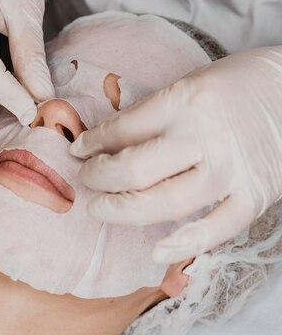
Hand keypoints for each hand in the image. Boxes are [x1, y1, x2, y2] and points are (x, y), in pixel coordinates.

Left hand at [71, 47, 281, 263]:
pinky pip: (215, 229)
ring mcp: (230, 169)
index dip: (93, 143)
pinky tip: (155, 252)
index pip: (123, 128)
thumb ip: (155, 112)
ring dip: (123, 210)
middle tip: (85, 180)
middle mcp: (204, 135)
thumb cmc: (241, 84)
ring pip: (165, 202)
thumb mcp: (194, 83)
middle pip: (134, 169)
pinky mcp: (254, 195)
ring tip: (100, 208)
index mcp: (186, 100)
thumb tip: (107, 139)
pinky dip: (184, 244)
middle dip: (99, 178)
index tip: (79, 150)